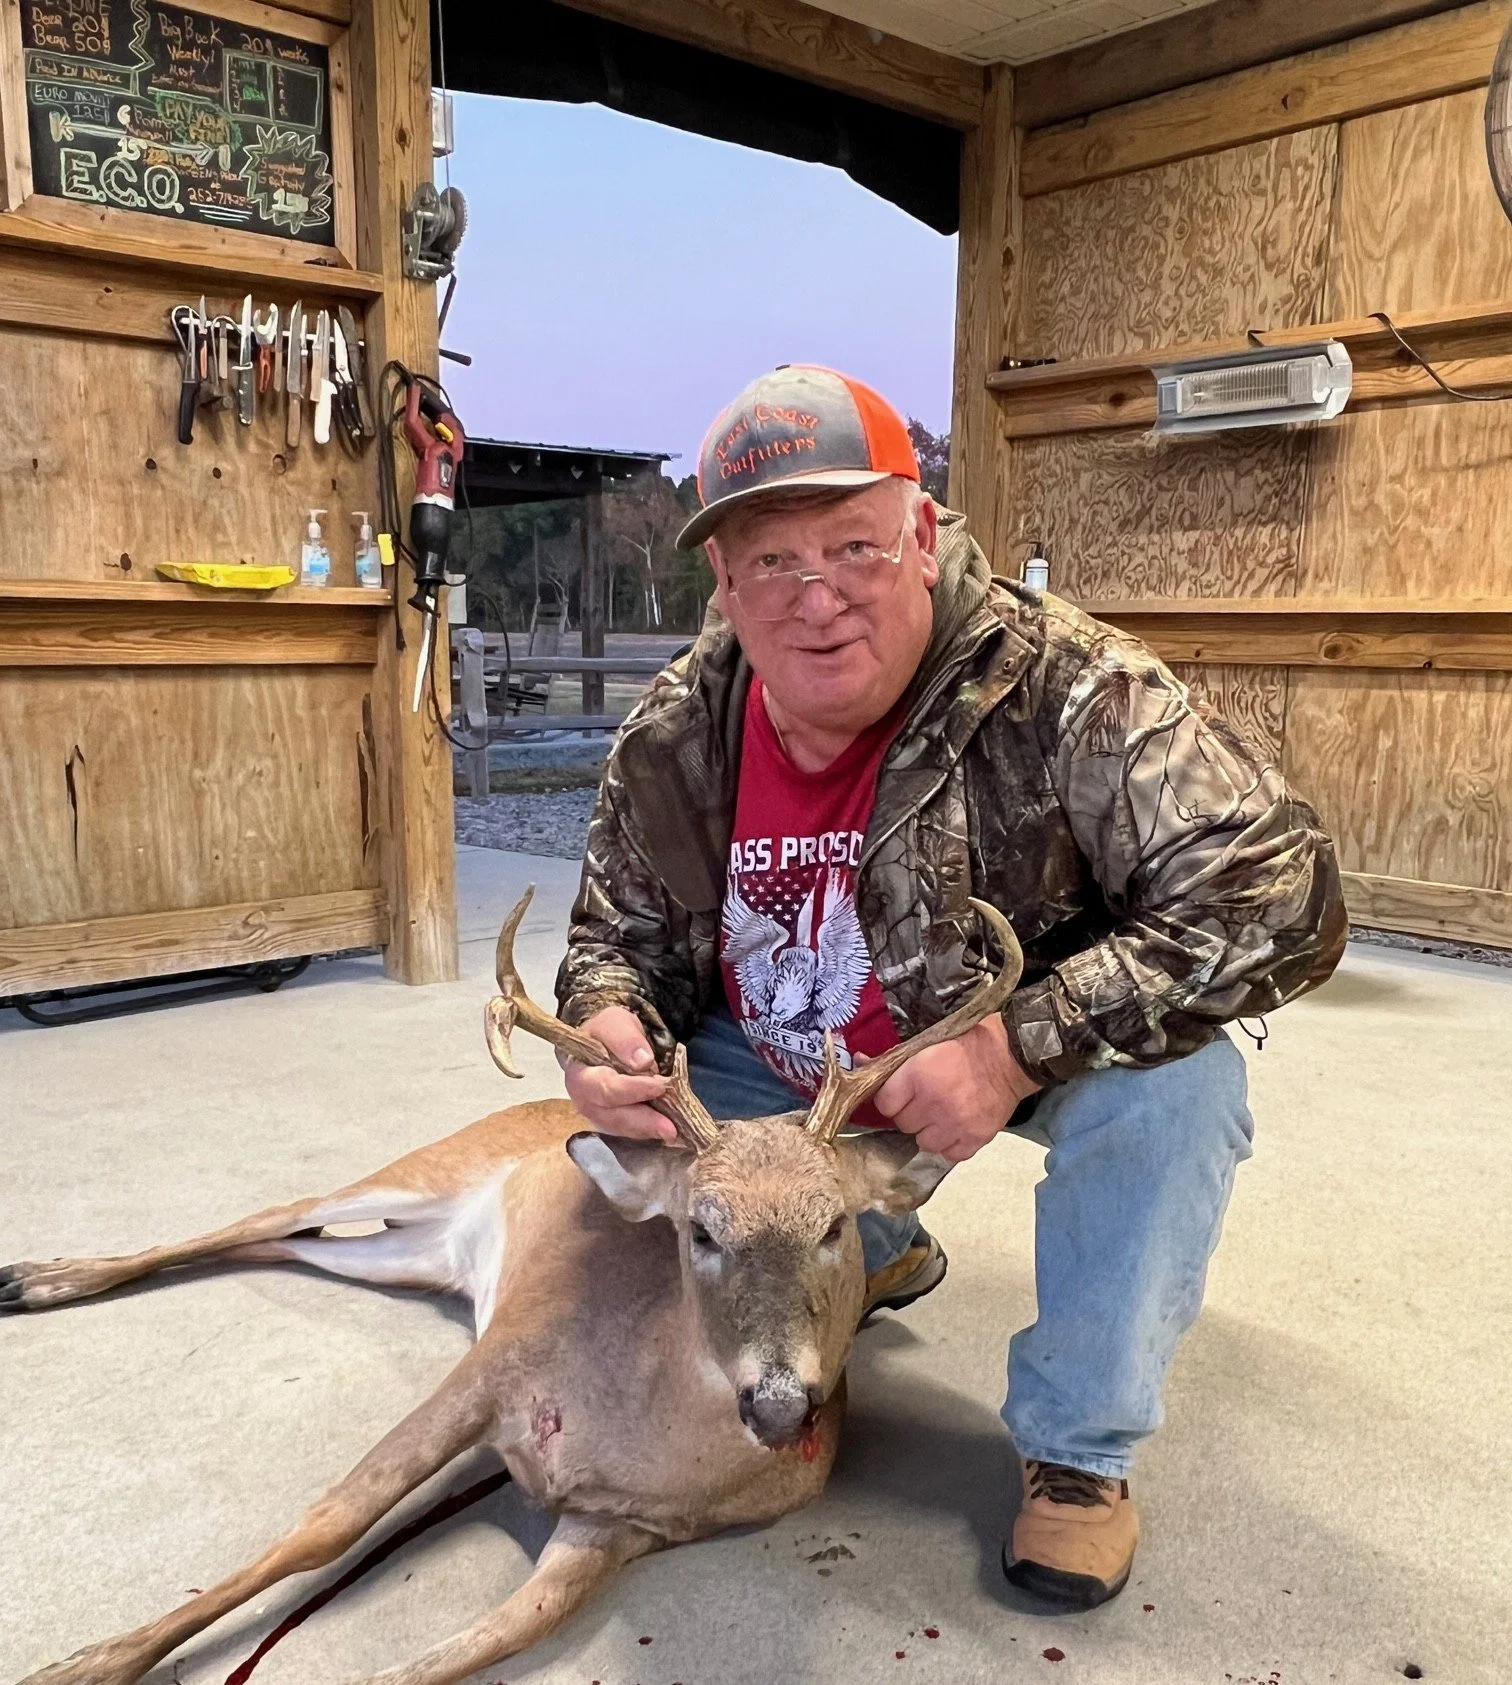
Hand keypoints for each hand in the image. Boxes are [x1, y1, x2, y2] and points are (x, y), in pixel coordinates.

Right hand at [560, 1005, 676, 1141]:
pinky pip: (627, 1130)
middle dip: (642, 1122)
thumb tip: (643, 1061)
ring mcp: (596, 1113)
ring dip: (647, 1130)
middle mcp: (584, 1099)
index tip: (659, 1086)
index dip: (632, 1089)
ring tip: (671, 1131)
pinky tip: (664, 1128)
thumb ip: (625, 1039)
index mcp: (579, 1074)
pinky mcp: (610, 1120)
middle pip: (612, 1115)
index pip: (604, 1087)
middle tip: (670, 1128)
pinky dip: (646, 1130)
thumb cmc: (606, 1031)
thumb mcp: (614, 1023)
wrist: (602, 1040)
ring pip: (621, 1127)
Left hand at [872, 1014, 1040, 1163]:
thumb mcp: (927, 1043)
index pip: (884, 1104)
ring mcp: (955, 1125)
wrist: (1011, 1056)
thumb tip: (860, 1062)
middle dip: (910, 1114)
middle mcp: (933, 1103)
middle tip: (924, 1101)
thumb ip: (895, 1059)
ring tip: (940, 1115)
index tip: (900, 1094)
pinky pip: (948, 1154)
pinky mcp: (974, 1139)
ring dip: (928, 1131)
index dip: (891, 1099)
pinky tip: (955, 1127)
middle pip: (903, 1124)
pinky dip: (949, 1143)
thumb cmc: (967, 1044)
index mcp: (918, 1076)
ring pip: (923, 1143)